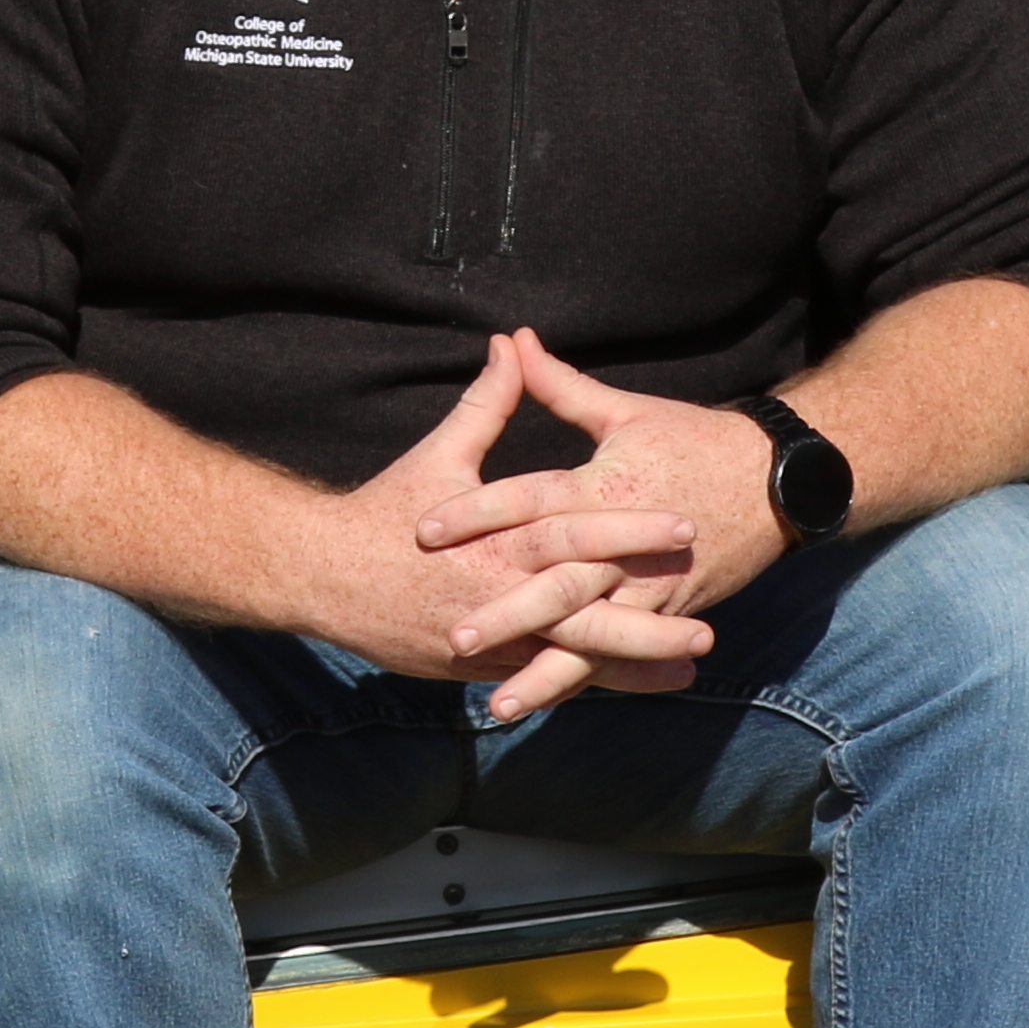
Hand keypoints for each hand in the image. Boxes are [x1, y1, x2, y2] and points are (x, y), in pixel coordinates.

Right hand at [294, 349, 716, 718]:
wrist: (321, 576)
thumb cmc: (384, 512)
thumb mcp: (439, 454)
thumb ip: (488, 404)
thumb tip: (512, 343)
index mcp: (495, 539)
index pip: (572, 532)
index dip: (629, 529)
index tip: (682, 525)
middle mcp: (496, 595)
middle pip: (582, 611)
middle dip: (646, 621)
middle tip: (708, 624)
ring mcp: (487, 639)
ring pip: (570, 657)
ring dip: (632, 665)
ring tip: (690, 666)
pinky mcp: (477, 668)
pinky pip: (543, 677)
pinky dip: (588, 682)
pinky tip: (636, 685)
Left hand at [412, 328, 791, 702]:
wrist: (778, 482)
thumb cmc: (695, 439)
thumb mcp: (625, 410)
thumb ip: (559, 386)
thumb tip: (513, 341)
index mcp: (604, 485)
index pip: (530, 499)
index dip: (476, 511)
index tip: (424, 529)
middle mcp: (624, 543)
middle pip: (556, 582)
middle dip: (506, 614)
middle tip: (455, 637)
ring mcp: (649, 586)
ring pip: (591, 637)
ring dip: (545, 672)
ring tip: (498, 705)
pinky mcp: (670, 613)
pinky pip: (623, 655)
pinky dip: (587, 681)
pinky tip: (550, 703)